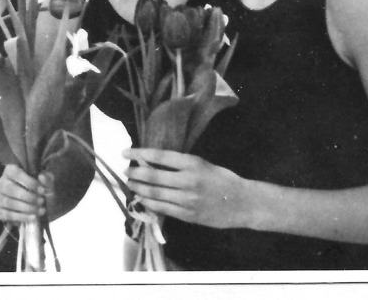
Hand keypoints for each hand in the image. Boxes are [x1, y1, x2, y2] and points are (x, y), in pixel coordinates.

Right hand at [0, 165, 51, 222]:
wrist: (38, 208)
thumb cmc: (40, 192)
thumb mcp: (47, 184)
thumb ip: (47, 179)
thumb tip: (41, 177)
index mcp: (10, 171)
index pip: (15, 173)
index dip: (29, 182)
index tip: (42, 190)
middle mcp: (1, 183)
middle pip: (10, 189)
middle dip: (28, 197)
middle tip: (41, 201)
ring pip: (9, 202)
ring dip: (26, 208)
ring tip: (39, 210)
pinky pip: (7, 215)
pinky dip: (22, 217)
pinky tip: (33, 217)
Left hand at [123, 148, 249, 229]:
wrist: (242, 202)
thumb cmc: (221, 179)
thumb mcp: (202, 163)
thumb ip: (179, 163)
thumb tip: (150, 161)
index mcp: (192, 163)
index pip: (159, 156)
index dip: (139, 154)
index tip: (125, 152)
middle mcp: (188, 180)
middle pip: (153, 176)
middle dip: (135, 173)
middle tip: (125, 170)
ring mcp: (188, 200)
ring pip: (155, 194)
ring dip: (138, 189)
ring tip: (130, 184)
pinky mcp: (188, 215)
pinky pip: (163, 209)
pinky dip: (149, 203)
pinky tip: (142, 198)